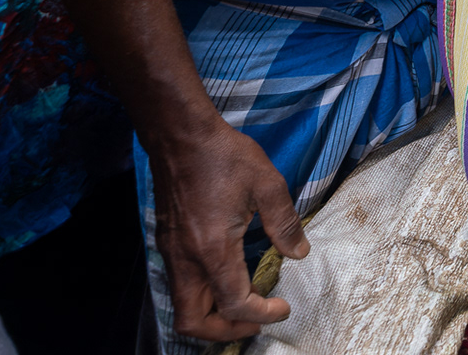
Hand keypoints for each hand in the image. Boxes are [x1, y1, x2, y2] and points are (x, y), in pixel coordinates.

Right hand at [146, 121, 307, 341]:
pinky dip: (203, 298)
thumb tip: (299, 253)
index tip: (283, 307)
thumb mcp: (267, 184)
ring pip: (183, 308)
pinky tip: (227, 281)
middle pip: (194, 322)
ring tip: (245, 307)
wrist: (180, 137)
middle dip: (226, 331)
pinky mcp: (168, 245)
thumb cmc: (224, 157)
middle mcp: (187, 260)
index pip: (234, 303)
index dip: (261, 314)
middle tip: (258, 320)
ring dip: (212, 318)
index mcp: (214, 249)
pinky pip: (181, 287)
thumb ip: (284, 223)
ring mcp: (172, 254)